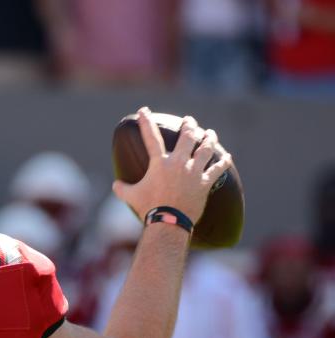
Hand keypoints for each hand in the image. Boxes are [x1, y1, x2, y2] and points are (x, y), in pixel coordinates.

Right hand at [112, 107, 233, 225]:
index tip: (144, 111)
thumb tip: (115, 184)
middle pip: (187, 137)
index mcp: (159, 163)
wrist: (168, 221)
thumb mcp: (131, 197)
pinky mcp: (205, 183)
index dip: (146, 122)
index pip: (151, 138)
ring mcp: (194, 172)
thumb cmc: (148, 208)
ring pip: (205, 149)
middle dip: (189, 126)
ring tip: (210, 133)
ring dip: (209, 139)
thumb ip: (122, 188)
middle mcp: (178, 163)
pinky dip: (223, 162)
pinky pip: (217, 169)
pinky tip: (227, 157)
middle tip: (189, 121)